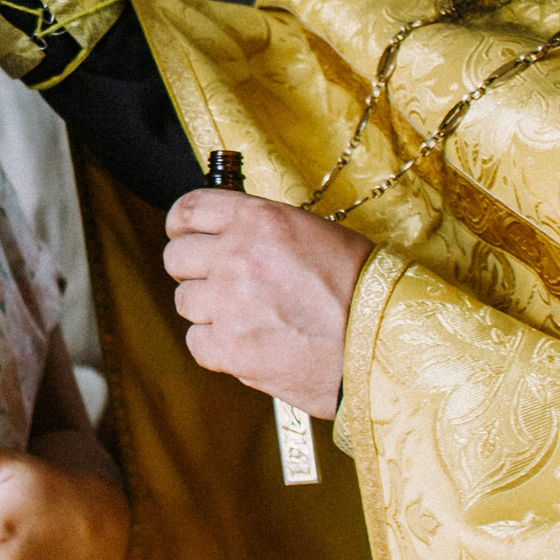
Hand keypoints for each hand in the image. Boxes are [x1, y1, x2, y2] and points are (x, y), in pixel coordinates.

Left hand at [162, 189, 370, 414]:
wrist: (384, 341)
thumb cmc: (361, 287)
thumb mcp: (313, 232)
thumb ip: (261, 231)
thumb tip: (225, 237)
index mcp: (258, 219)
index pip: (189, 209)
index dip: (180, 224)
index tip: (182, 234)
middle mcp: (237, 256)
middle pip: (176, 257)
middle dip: (192, 269)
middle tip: (217, 282)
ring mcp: (229, 304)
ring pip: (184, 301)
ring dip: (207, 309)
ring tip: (244, 316)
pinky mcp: (231, 349)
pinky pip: (196, 342)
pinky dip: (215, 345)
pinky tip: (246, 343)